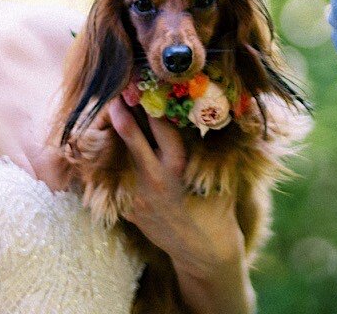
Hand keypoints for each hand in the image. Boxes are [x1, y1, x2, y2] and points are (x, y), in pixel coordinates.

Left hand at [104, 100, 252, 313]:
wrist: (203, 253)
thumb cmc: (218, 209)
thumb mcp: (219, 175)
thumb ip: (210, 147)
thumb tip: (224, 109)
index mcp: (178, 170)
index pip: (162, 128)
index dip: (152, 104)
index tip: (144, 84)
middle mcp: (153, 182)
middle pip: (131, 139)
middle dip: (122, 114)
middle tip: (115, 91)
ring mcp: (136, 197)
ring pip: (121, 157)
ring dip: (117, 135)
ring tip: (112, 111)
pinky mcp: (128, 209)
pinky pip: (120, 177)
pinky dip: (119, 159)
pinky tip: (115, 144)